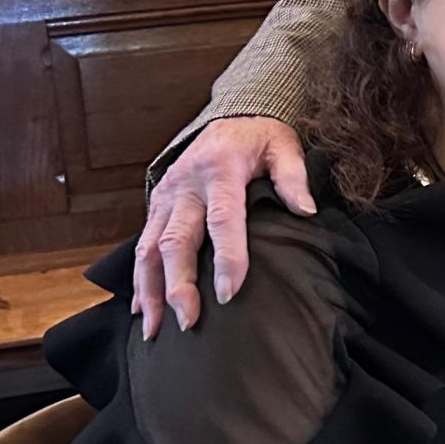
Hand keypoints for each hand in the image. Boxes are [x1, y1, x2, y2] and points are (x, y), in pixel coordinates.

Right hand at [131, 116, 312, 337]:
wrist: (231, 114)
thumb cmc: (261, 137)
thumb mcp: (284, 147)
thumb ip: (293, 177)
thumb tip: (305, 210)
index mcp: (220, 170)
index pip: (222, 220)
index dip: (226, 257)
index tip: (229, 292)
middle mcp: (187, 184)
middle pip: (176, 241)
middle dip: (179, 285)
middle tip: (188, 322)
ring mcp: (167, 195)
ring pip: (150, 248)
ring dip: (151, 290)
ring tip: (156, 329)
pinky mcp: (157, 204)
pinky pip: (142, 244)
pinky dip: (140, 279)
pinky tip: (143, 310)